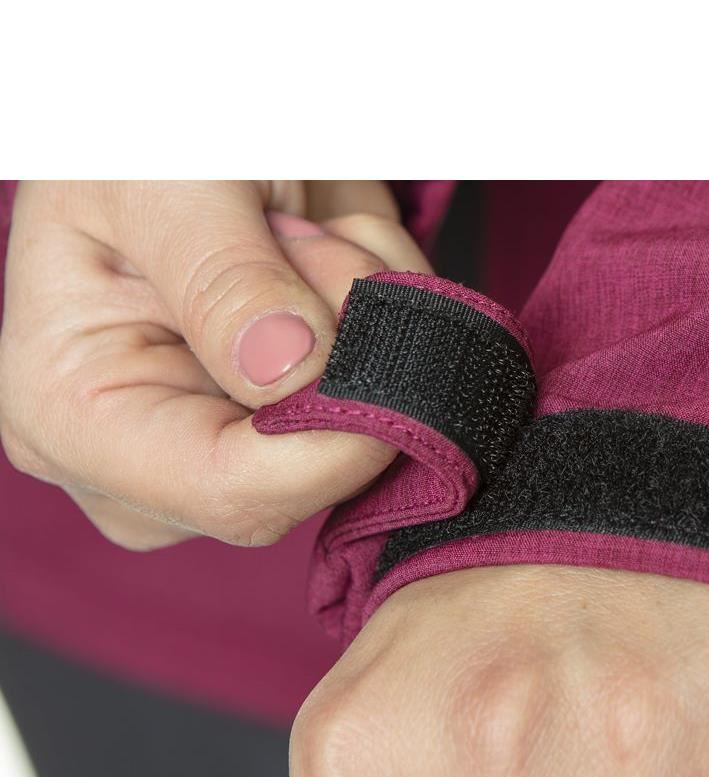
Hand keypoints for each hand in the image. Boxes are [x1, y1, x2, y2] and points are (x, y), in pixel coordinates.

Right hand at [0, 180, 429, 549]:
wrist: (197, 119)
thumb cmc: (141, 137)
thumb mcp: (163, 182)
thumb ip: (225, 279)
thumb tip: (291, 374)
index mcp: (75, 418)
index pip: (225, 491)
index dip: (329, 438)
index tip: (381, 339)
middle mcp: (157, 465)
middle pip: (306, 472)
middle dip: (345, 350)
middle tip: (306, 238)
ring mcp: (238, 455)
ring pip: (368, 438)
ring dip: (372, 319)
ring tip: (305, 231)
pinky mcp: (304, 431)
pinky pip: (398, 408)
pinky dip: (392, 320)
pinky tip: (334, 256)